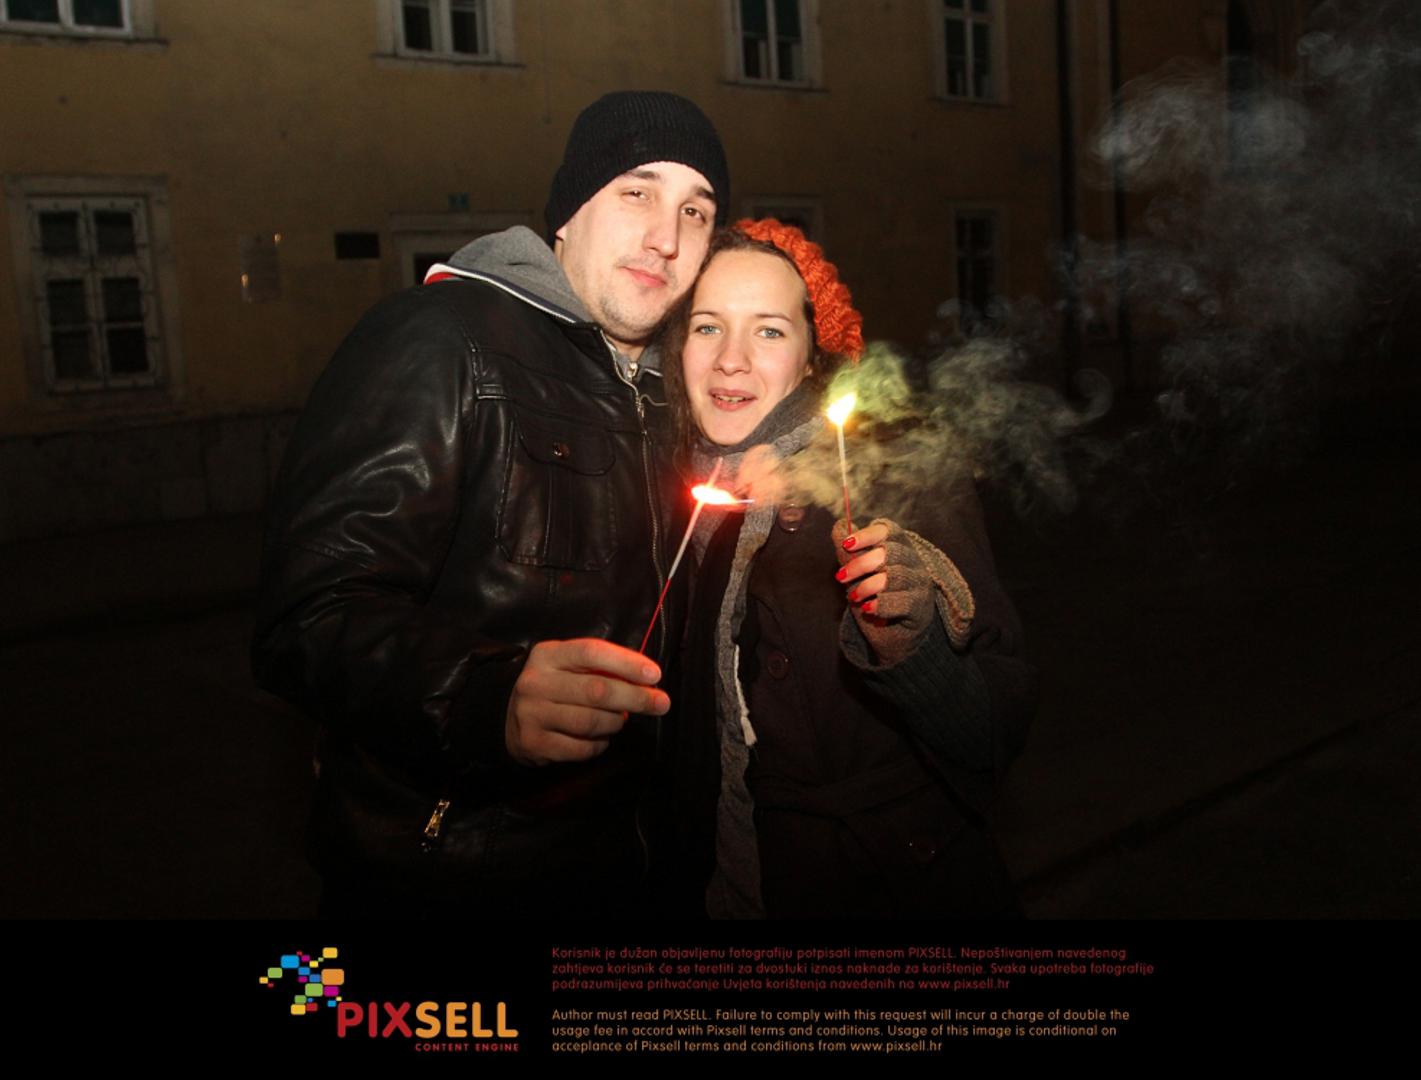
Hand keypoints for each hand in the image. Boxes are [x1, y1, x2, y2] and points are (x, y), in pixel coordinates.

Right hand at [505, 638, 669, 765]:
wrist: (506, 716)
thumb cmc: (553, 686)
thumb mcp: (569, 666)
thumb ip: (602, 668)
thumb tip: (648, 680)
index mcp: (548, 655)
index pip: (592, 652)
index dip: (626, 663)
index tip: (654, 675)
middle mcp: (536, 682)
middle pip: (596, 690)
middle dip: (636, 698)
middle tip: (661, 703)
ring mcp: (532, 714)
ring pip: (591, 722)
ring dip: (615, 723)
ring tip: (620, 720)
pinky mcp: (533, 743)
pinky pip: (580, 748)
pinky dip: (599, 745)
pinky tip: (601, 738)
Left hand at [832, 518, 937, 665]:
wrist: (892, 635)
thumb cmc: (875, 597)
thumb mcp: (859, 574)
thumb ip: (849, 551)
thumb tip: (839, 525)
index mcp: (899, 547)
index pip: (889, 531)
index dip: (868, 535)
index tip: (847, 544)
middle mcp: (913, 561)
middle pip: (890, 553)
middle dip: (861, 564)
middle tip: (841, 577)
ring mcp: (919, 583)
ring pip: (895, 576)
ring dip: (868, 587)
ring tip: (853, 597)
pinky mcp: (920, 606)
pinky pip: (901, 601)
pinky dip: (881, 605)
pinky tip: (867, 609)